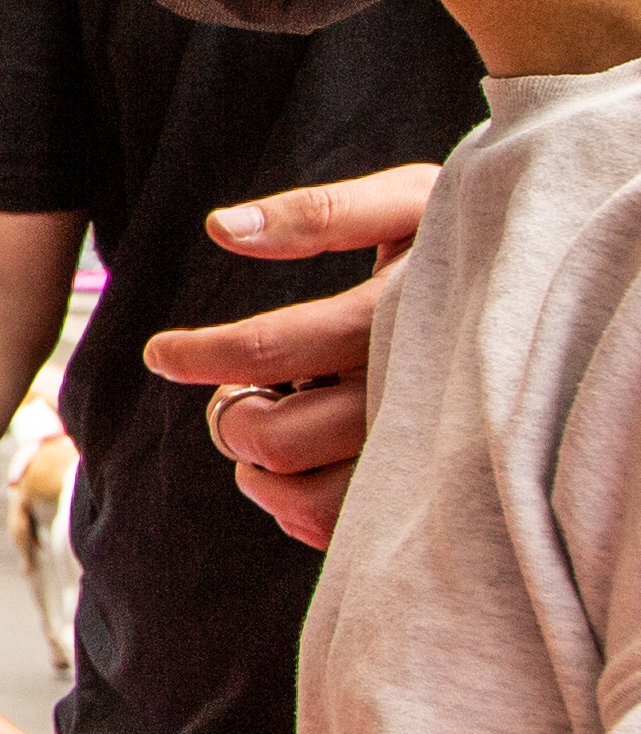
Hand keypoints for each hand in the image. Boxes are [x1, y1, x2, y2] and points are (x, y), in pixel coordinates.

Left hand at [138, 163, 441, 547]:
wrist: (570, 291)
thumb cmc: (471, 239)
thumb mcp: (412, 203)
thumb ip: (321, 213)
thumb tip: (223, 228)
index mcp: (395, 319)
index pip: (268, 351)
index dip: (201, 354)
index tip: (162, 353)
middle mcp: (411, 392)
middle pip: (277, 435)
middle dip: (233, 415)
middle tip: (236, 396)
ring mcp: (426, 451)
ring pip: (308, 498)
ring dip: (261, 472)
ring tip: (264, 434)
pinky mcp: (436, 493)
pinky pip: (347, 530)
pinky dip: (301, 510)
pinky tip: (300, 472)